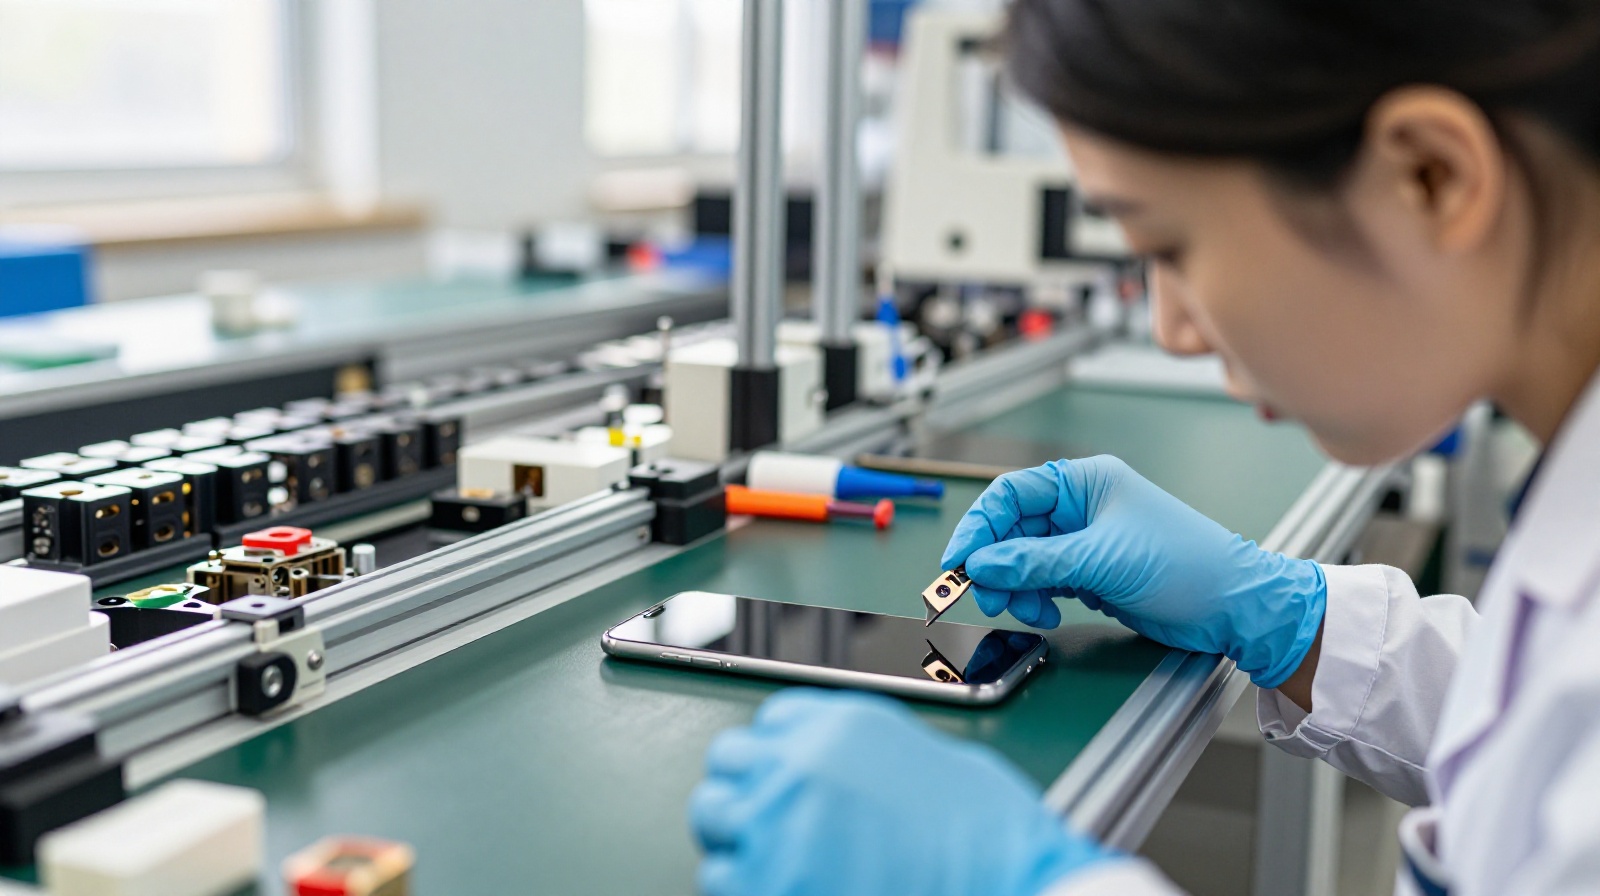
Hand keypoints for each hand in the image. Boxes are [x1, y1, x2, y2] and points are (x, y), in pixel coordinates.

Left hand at [689, 689, 1116, 895]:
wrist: (1014, 884)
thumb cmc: (987, 834)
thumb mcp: (921, 757)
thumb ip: (857, 755)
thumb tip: (827, 771)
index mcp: (838, 722)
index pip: (767, 725)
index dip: (779, 758)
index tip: (787, 780)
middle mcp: (798, 762)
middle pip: (727, 765)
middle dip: (747, 793)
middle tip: (776, 824)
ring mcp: (777, 823)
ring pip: (714, 820)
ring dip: (739, 839)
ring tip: (782, 861)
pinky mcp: (769, 882)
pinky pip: (720, 879)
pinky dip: (744, 885)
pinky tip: (783, 888)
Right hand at [941, 455, 1324, 688]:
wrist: (1232, 607)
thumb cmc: (1186, 564)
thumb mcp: (1102, 560)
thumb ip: (1036, 562)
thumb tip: (983, 563)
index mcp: (1085, 482)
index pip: (1011, 494)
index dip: (979, 526)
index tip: (959, 560)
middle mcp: (1081, 506)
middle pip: (1011, 529)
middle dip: (995, 563)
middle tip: (985, 595)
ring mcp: (1084, 540)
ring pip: (1023, 558)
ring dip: (1014, 586)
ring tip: (1027, 610)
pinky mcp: (1089, 571)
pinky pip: (1042, 580)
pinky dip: (1035, 597)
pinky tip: (1046, 612)